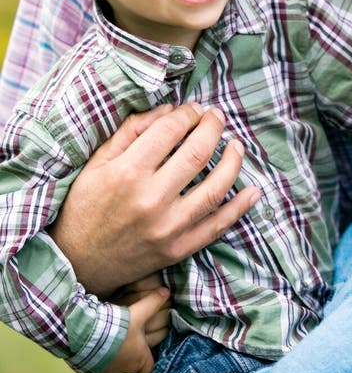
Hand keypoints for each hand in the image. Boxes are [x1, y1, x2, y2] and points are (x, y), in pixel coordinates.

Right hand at [48, 103, 260, 296]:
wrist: (77, 263)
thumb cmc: (86, 205)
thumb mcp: (98, 162)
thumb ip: (132, 131)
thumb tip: (169, 109)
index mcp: (127, 173)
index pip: (170, 131)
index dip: (187, 113)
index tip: (193, 109)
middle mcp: (151, 199)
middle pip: (197, 153)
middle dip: (213, 127)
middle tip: (217, 117)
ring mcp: (168, 227)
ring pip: (215, 188)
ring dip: (232, 161)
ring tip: (236, 145)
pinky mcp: (178, 250)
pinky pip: (217, 227)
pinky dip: (239, 208)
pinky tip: (254, 190)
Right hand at [95, 284, 170, 372]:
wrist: (85, 337)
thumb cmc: (116, 329)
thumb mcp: (137, 313)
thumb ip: (152, 303)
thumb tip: (166, 292)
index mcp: (139, 361)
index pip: (150, 370)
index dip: (151, 361)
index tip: (149, 354)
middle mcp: (125, 372)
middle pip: (135, 367)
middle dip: (135, 356)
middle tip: (132, 342)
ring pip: (118, 368)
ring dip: (119, 357)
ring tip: (116, 342)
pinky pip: (102, 367)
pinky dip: (104, 358)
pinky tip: (101, 346)